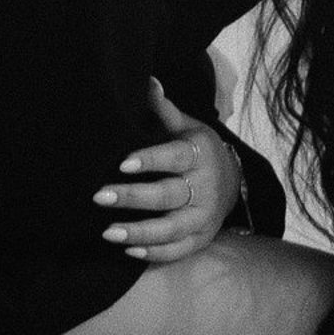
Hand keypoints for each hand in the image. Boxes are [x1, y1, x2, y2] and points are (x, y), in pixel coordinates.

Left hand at [93, 78, 242, 262]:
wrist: (233, 182)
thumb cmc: (198, 150)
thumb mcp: (188, 127)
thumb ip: (164, 110)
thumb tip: (147, 81)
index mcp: (199, 156)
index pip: (174, 157)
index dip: (150, 160)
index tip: (122, 163)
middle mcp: (204, 189)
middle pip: (167, 195)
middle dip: (133, 197)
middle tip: (99, 196)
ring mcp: (203, 218)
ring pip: (171, 229)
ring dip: (139, 232)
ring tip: (108, 232)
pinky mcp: (200, 239)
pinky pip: (177, 251)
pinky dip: (154, 254)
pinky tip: (128, 251)